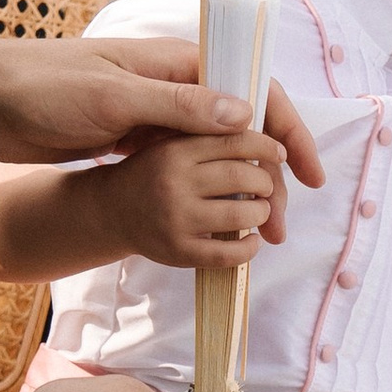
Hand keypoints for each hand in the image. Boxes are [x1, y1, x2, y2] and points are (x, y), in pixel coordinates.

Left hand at [0, 34, 324, 195]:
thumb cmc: (42, 87)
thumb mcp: (113, 97)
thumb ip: (180, 106)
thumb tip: (245, 114)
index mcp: (175, 63)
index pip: (254, 91)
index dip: (289, 131)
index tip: (308, 175)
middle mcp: (174, 87)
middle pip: (246, 128)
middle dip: (272, 176)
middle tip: (280, 224)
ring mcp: (157, 116)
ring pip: (222, 154)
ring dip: (246, 192)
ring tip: (259, 233)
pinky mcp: (138, 142)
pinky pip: (193, 168)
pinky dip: (216, 194)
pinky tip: (226, 223)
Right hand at [97, 124, 285, 268]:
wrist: (112, 211)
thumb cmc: (155, 174)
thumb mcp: (171, 145)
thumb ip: (209, 138)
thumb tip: (267, 145)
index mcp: (175, 151)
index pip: (234, 141)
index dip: (265, 146)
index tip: (278, 152)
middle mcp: (174, 183)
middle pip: (243, 177)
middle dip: (266, 182)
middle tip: (265, 186)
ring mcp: (176, 219)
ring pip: (242, 215)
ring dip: (262, 213)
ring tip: (259, 210)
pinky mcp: (179, 251)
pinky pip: (229, 253)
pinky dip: (250, 247)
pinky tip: (251, 239)